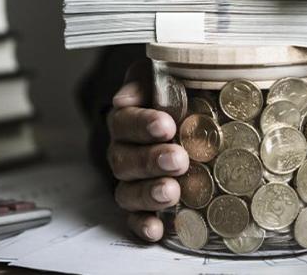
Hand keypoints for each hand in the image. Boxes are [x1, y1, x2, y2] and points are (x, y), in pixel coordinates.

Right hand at [107, 61, 188, 241]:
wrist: (183, 117)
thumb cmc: (171, 96)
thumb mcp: (158, 77)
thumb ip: (143, 81)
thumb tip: (125, 97)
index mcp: (125, 121)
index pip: (124, 122)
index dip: (142, 125)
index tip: (166, 125)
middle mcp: (123, 153)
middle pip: (125, 160)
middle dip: (151, 161)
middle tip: (178, 159)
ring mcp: (131, 182)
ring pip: (127, 192)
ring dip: (148, 194)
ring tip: (171, 192)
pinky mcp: (142, 207)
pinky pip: (134, 219)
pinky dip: (143, 226)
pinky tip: (158, 229)